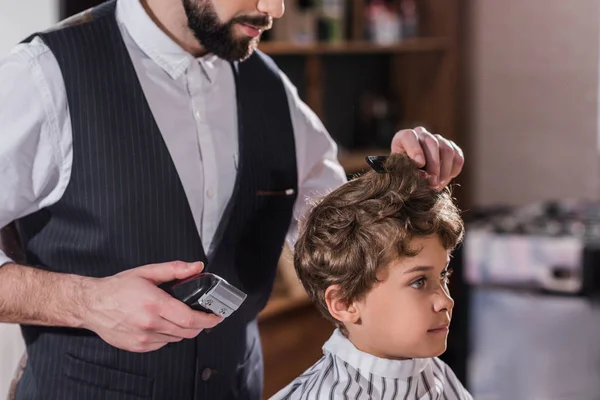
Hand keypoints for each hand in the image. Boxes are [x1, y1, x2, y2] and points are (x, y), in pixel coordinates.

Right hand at [81, 261, 222, 352]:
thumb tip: (196, 267)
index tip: (217, 316)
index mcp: (154, 304)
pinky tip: (161, 323)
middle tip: (204, 315)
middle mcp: (149, 324)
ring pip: (176, 338)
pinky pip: (163, 343)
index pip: (189, 318)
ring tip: (178, 315)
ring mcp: (143, 338)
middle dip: (200, 325)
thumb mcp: (147, 272)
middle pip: (187, 332)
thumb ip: (175, 269)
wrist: (92, 305)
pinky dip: (168, 335)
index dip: (208, 319)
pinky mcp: (138, 347)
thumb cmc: (117, 288)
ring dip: (183, 329)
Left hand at [390, 126, 463, 189]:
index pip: (409, 136)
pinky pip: (458, 156)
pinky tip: (444, 180)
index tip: (419, 164)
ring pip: (447, 149)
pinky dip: (453, 170)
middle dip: (434, 165)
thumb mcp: (401, 174)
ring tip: (437, 185)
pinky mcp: (451, 147)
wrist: (414, 178)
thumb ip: (409, 172)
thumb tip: (423, 175)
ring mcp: (438, 139)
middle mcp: (421, 135)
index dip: (415, 149)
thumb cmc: (403, 175)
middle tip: (432, 182)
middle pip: (432, 143)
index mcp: (403, 138)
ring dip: (444, 170)